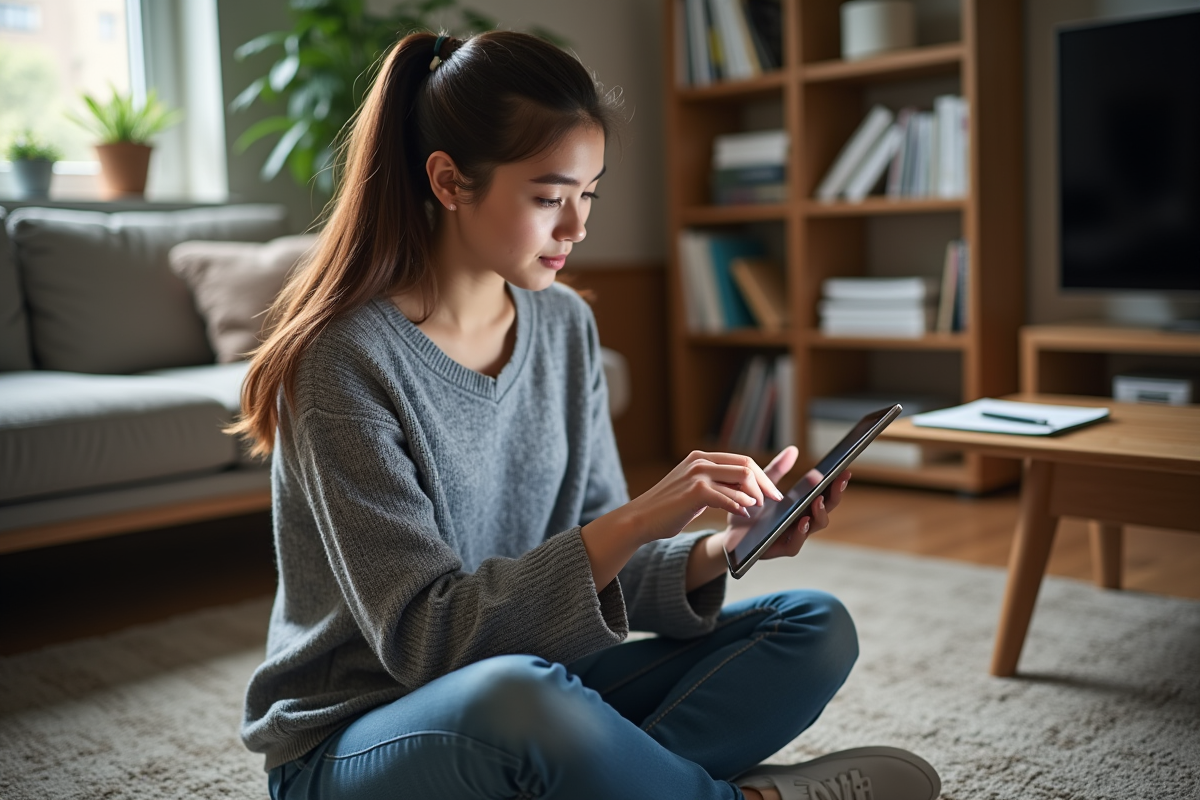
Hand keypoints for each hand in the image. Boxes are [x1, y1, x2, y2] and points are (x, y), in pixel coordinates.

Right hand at [626, 449, 785, 544]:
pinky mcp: (694, 492)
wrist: (640, 519)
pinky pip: (727, 496)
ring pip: (741, 476)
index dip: (763, 475)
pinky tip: (744, 514)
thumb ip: (715, 485)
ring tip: (758, 508)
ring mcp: (697, 474)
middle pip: (746, 465)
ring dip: (755, 494)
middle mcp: (700, 461)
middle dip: (765, 483)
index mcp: (701, 458)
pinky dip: (740, 505)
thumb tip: (744, 490)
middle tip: (775, 500)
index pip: (742, 460)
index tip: (774, 491)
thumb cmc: (668, 508)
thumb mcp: (694, 490)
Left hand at [684, 447, 850, 589]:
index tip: (845, 471)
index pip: (824, 495)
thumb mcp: (760, 486)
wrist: (728, 534)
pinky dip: (800, 534)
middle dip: (834, 496)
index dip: (836, 485)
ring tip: (817, 501)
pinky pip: (795, 545)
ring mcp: (792, 537)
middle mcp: (802, 523)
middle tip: (838, 481)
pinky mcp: (778, 549)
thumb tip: (793, 449)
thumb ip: (776, 470)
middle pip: (826, 510)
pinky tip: (801, 521)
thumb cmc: (748, 510)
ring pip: (815, 527)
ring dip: (820, 514)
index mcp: (801, 507)